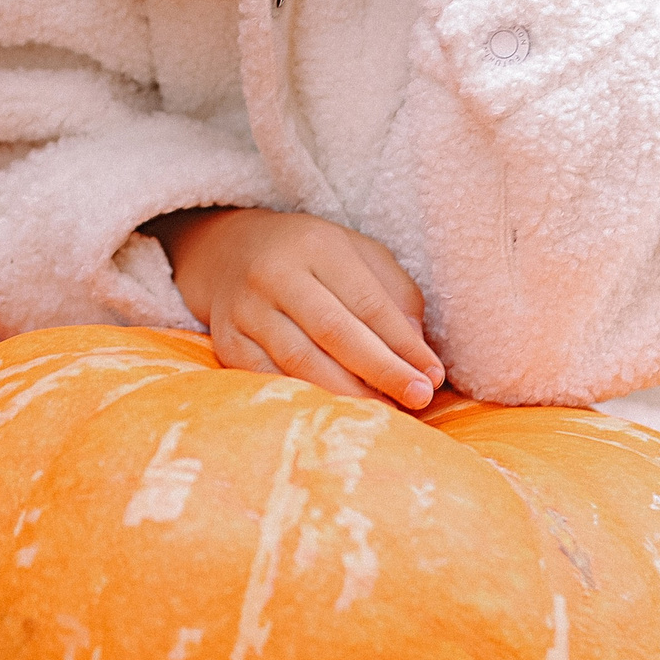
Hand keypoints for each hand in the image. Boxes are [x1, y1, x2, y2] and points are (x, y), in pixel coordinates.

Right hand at [144, 207, 445, 407]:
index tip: (432, 375)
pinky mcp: (227, 341)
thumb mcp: (358, 257)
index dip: (403, 343)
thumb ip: (394, 297)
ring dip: (346, 393)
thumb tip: (417, 356)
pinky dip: (302, 398)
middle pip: (334, 331)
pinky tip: (332, 412)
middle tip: (418, 399)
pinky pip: (266, 378)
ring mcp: (245, 309)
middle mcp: (275, 274)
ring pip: (299, 360)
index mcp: (316, 246)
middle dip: (381, 370)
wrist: (230, 253)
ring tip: (383, 413)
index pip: (367, 301)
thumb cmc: (313, 260)